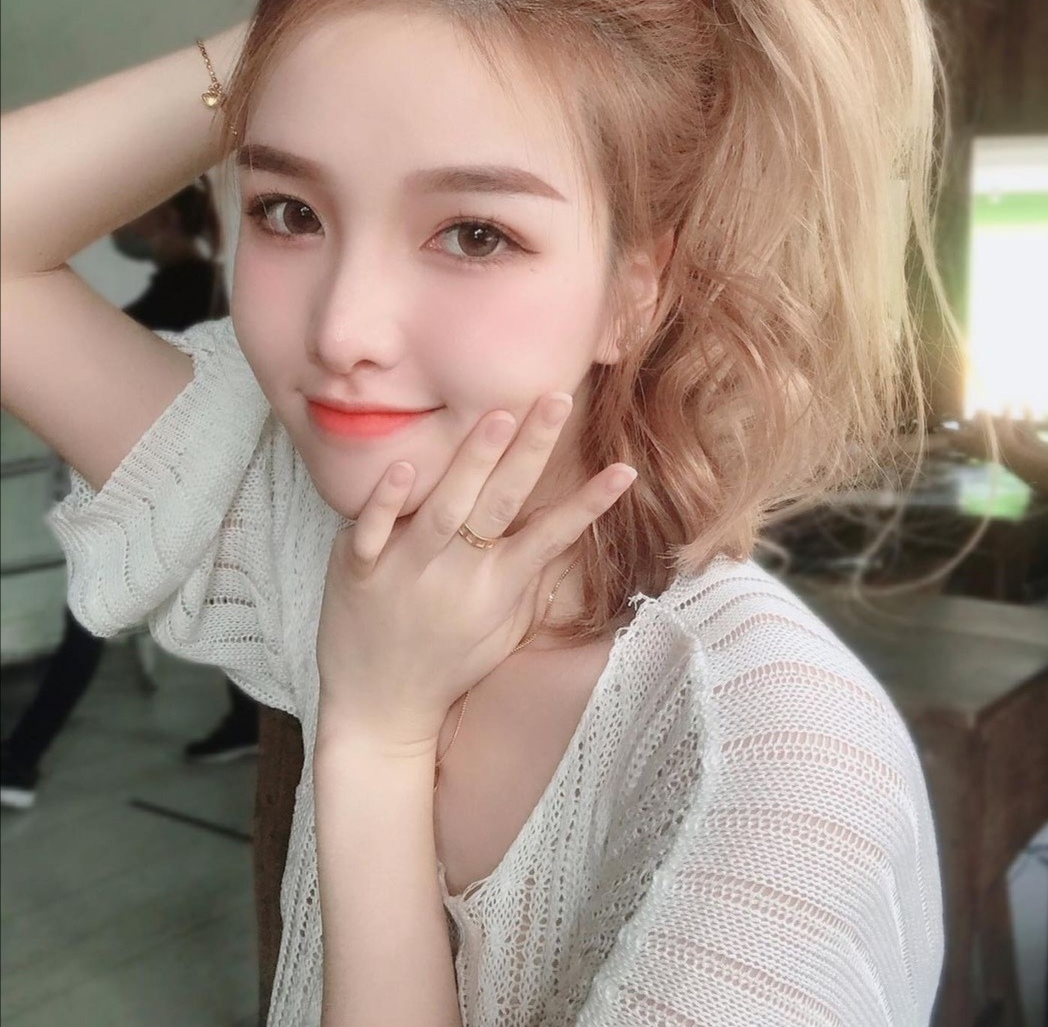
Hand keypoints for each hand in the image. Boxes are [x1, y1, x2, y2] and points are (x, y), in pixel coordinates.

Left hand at [314, 393, 637, 755]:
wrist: (379, 710)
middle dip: (532, 449)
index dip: (590, 503)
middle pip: (502, 502)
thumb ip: (531, 577)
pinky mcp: (359, 570)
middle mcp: (459, 573)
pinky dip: (387, 501)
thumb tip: (566, 529)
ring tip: (500, 416)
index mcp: (498, 586)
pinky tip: (404, 465)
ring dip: (474, 460)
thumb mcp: (504, 626)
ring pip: (446, 506)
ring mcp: (408, 569)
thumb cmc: (449, 664)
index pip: (552, 536)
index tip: (625, 469)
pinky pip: (372, 531)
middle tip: (557, 399)